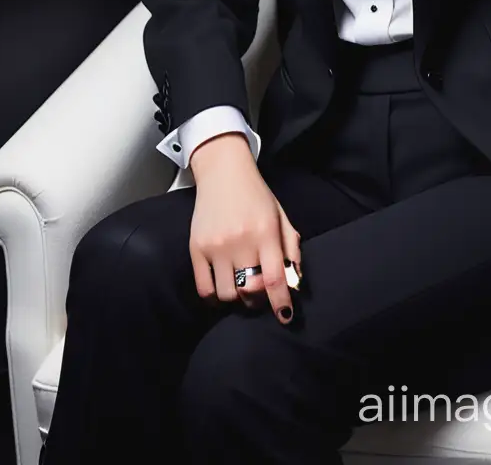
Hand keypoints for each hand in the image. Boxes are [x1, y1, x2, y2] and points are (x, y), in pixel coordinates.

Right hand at [188, 133, 301, 324]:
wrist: (223, 172)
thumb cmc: (256, 195)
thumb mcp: (280, 216)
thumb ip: (290, 248)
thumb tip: (294, 281)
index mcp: (265, 232)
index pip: (274, 278)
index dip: (281, 302)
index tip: (285, 317)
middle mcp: (240, 241)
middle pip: (250, 290)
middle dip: (259, 302)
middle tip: (261, 297)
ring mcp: (216, 246)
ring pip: (228, 294)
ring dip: (238, 300)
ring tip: (242, 290)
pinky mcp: (196, 249)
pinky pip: (204, 289)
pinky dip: (215, 298)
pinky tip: (223, 291)